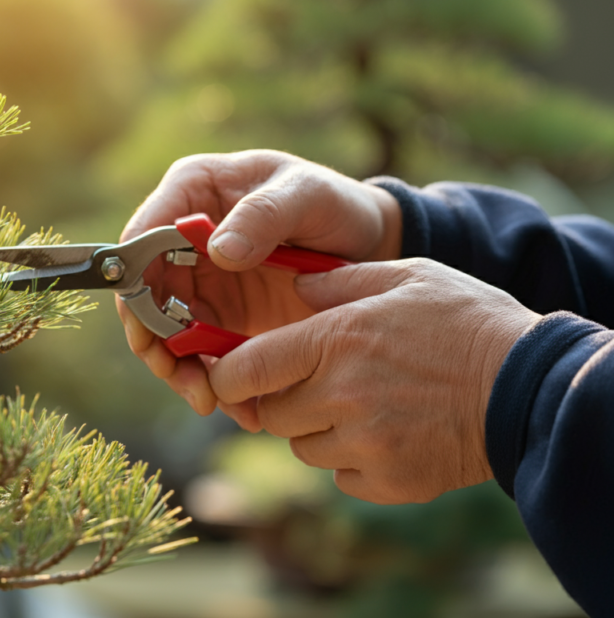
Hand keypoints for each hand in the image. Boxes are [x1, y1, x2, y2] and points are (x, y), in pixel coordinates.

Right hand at [117, 150, 402, 419]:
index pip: (143, 235)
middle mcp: (182, 236)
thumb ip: (264, 215)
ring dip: (177, 368)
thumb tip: (217, 251)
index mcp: (193, 190)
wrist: (370, 243)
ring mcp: (198, 277)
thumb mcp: (307, 196)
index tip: (148, 326)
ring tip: (208, 398)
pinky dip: (210, 379)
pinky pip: (197, 351)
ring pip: (164, 329)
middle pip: (144, 291)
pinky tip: (235, 403)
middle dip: (153, 338)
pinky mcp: (217, 314)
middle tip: (176, 374)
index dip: (136, 282)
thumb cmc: (335, 203)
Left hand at [209, 258, 540, 503]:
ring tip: (365, 403)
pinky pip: (340, 475)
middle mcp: (339, 395)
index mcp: (334, 340)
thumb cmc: (466, 322)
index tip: (232, 373)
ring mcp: (363, 444)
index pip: (243, 371)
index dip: (227, 375)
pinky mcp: (387, 481)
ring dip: (318, 429)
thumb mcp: (404, 277)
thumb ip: (336, 280)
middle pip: (269, 414)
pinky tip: (387, 432)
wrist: (529, 387)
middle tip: (319, 381)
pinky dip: (353, 459)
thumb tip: (291, 284)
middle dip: (281, 399)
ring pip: (302, 447)